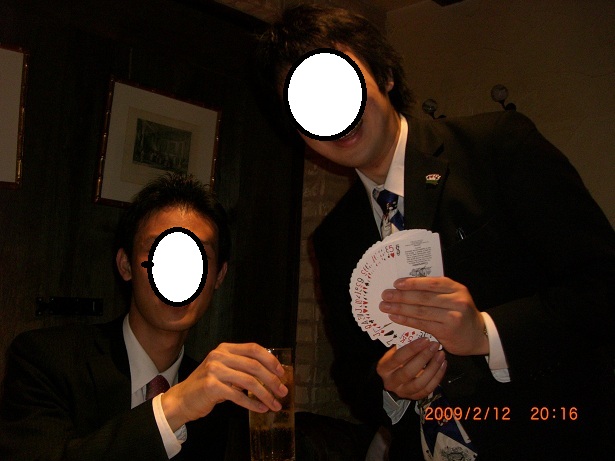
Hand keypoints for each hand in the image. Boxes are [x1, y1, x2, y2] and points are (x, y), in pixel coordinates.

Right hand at [161, 343, 286, 430]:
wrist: (182, 399)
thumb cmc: (207, 386)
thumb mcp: (224, 370)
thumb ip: (243, 368)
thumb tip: (271, 375)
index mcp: (225, 349)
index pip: (254, 349)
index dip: (270, 360)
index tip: (282, 372)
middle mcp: (219, 356)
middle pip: (254, 366)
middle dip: (272, 380)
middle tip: (283, 391)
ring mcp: (214, 370)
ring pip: (249, 382)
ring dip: (265, 394)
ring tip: (275, 404)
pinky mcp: (211, 387)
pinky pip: (238, 396)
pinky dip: (252, 403)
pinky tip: (261, 408)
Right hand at [377, 337, 446, 399]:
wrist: (392, 379)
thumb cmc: (395, 360)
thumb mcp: (393, 352)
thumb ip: (403, 346)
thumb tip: (420, 335)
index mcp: (383, 368)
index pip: (398, 358)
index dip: (412, 349)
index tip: (425, 340)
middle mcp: (391, 382)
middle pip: (408, 372)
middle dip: (424, 358)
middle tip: (435, 346)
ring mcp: (402, 392)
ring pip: (420, 383)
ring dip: (433, 368)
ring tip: (441, 355)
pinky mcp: (413, 397)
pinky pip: (428, 389)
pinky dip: (437, 377)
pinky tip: (442, 365)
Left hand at [380, 277, 488, 356]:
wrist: (478, 335)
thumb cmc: (460, 313)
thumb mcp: (453, 296)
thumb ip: (436, 290)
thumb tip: (406, 286)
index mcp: (456, 288)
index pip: (431, 283)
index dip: (413, 283)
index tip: (396, 283)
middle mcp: (456, 300)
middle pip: (423, 297)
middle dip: (401, 296)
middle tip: (386, 295)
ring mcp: (452, 316)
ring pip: (421, 311)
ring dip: (400, 309)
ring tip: (386, 306)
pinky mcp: (447, 331)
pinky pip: (422, 324)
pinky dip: (406, 320)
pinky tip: (395, 317)